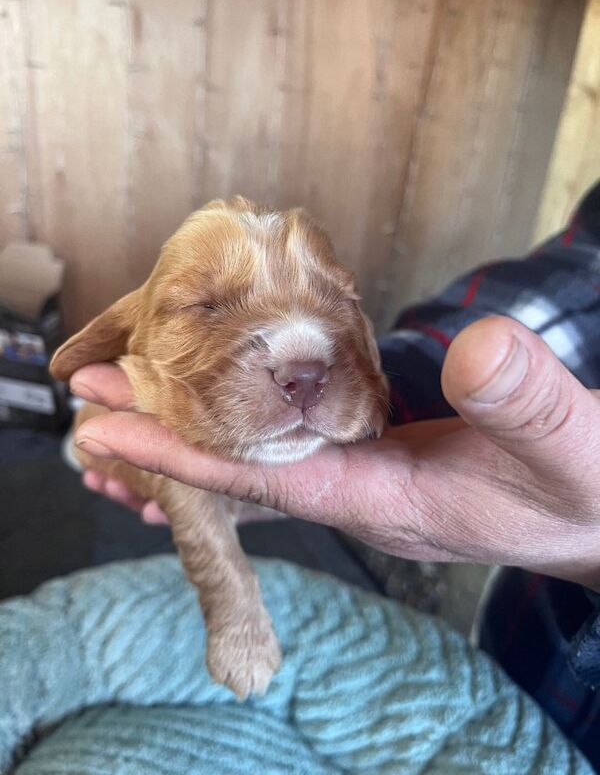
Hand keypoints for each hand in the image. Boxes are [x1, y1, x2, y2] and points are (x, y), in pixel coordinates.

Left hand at [71, 317, 599, 588]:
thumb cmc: (585, 491)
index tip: (111, 431)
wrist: (596, 515)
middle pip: (243, 471)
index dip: (188, 456)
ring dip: (194, 435)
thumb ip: (528, 407)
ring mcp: (365, 476)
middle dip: (167, 440)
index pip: (267, 481)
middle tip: (91, 403)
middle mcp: (359, 493)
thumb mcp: (572, 451)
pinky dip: (245, 422)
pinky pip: (293, 441)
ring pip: (260, 460)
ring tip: (125, 410)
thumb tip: (475, 351)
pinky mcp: (377, 457)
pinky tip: (220, 404)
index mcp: (389, 501)